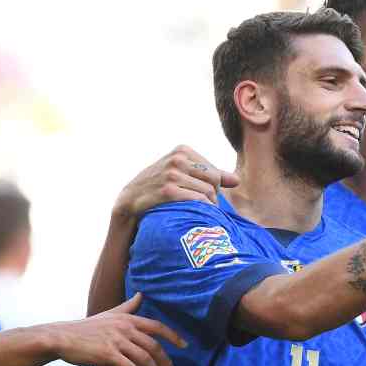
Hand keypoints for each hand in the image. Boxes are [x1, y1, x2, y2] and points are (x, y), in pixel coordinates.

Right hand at [48, 293, 187, 365]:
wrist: (63, 337)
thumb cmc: (87, 328)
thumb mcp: (110, 314)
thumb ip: (128, 306)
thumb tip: (141, 295)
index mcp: (128, 319)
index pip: (157, 327)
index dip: (173, 336)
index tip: (185, 346)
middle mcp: (125, 328)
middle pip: (154, 346)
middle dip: (166, 361)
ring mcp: (117, 341)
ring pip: (145, 360)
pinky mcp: (108, 355)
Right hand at [112, 145, 239, 222]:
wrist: (129, 201)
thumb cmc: (158, 188)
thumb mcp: (181, 174)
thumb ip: (209, 175)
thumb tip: (236, 180)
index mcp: (182, 150)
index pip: (215, 172)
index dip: (214, 188)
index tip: (204, 199)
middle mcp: (177, 159)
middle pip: (214, 181)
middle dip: (213, 198)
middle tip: (205, 209)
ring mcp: (172, 174)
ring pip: (208, 192)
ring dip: (208, 207)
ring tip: (200, 214)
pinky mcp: (168, 190)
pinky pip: (198, 200)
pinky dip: (202, 209)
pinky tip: (196, 215)